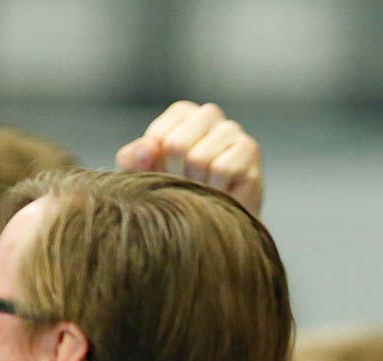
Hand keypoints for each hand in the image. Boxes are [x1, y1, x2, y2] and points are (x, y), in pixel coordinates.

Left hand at [117, 100, 263, 213]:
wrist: (216, 225)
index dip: (158, 166)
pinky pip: (222, 169)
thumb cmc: (180, 194)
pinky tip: (224, 193)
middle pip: (177, 145)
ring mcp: (232, 130)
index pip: (158, 136)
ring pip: (199, 158)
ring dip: (199, 184)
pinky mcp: (250, 149)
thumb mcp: (146, 177)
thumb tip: (146, 150)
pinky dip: (218, 188)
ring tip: (206, 190)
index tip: (170, 176)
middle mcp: (209, 115)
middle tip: (190, 186)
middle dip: (178, 175)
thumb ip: (133, 160)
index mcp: (182, 113)